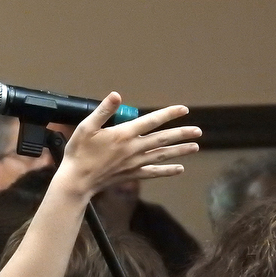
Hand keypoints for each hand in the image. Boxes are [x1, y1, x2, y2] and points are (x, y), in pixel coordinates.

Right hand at [57, 92, 200, 196]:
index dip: (168, 114)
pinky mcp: (131, 174)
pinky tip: (179, 169)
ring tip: (195, 147)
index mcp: (124, 134)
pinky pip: (153, 172)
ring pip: (162, 155)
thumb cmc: (79, 152)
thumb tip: (117, 96)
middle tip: (198, 131)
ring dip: (180, 151)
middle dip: (181, 134)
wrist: (77, 180)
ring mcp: (134, 163)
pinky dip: (167, 171)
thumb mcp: (86, 127)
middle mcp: (133, 148)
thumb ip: (104, 111)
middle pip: (162, 139)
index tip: (183, 110)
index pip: (151, 121)